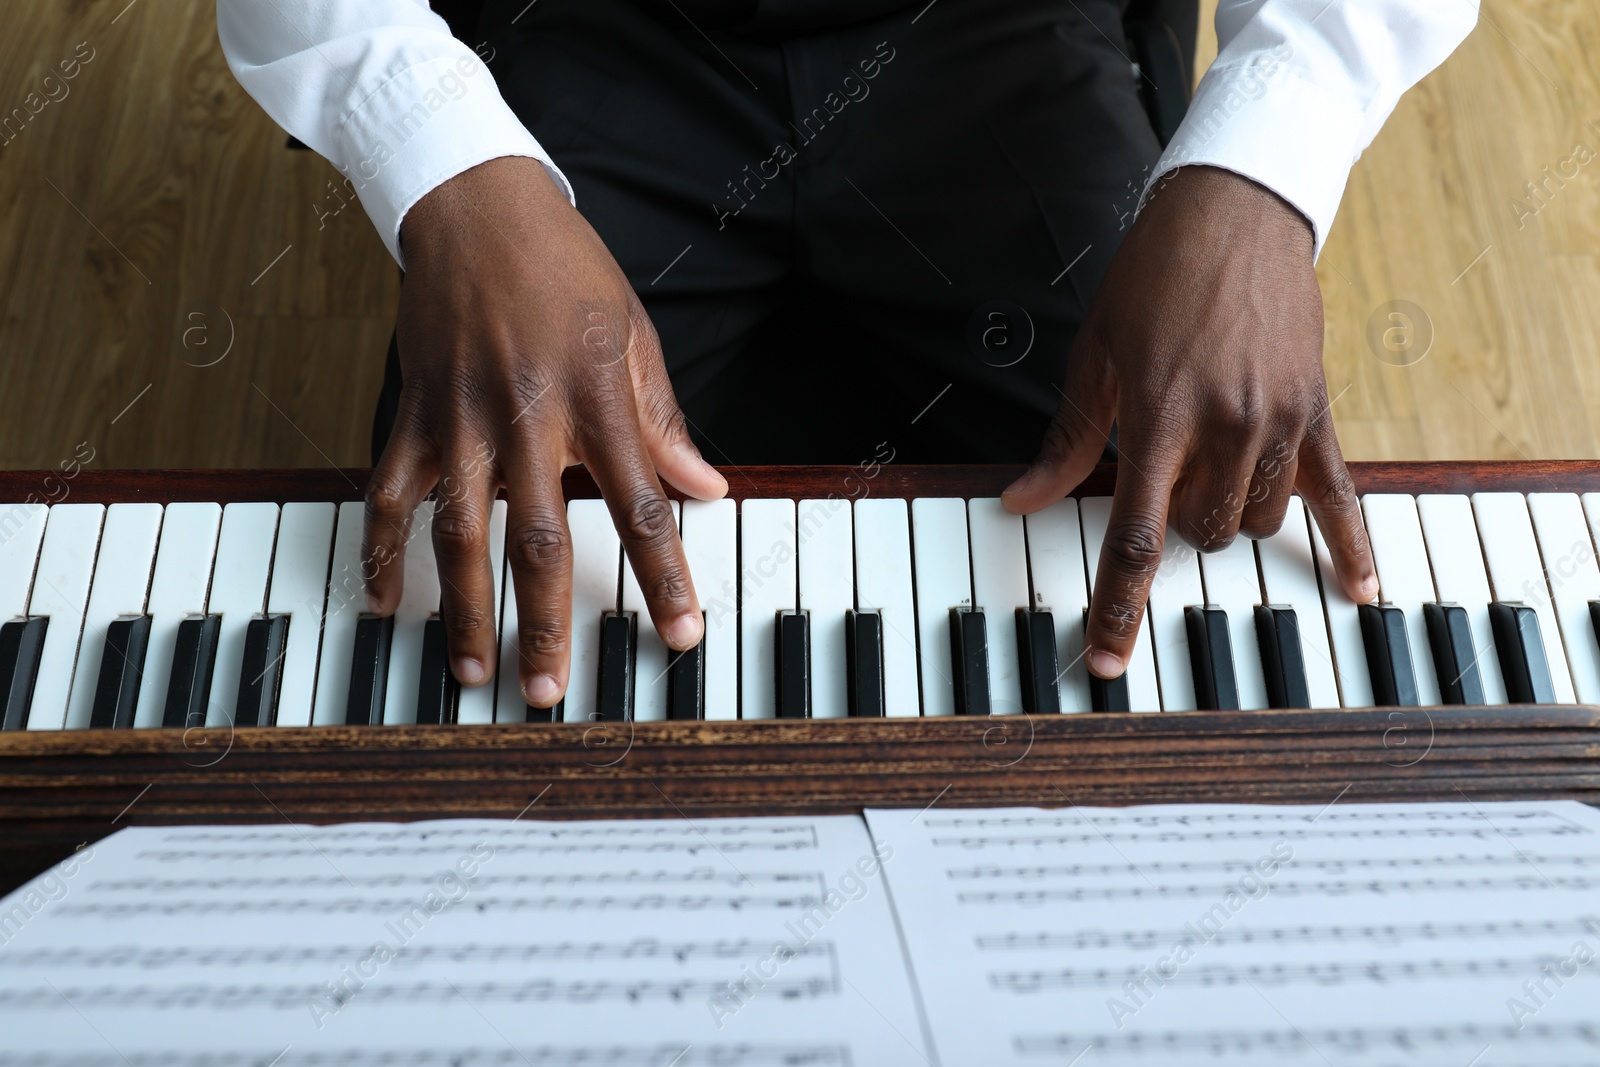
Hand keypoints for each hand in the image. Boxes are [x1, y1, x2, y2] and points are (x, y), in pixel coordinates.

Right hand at [364, 156, 726, 704]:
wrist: (474, 203)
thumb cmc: (565, 267)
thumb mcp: (634, 334)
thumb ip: (664, 421)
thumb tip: (707, 488)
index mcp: (596, 397)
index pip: (641, 507)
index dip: (664, 578)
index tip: (680, 635)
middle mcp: (527, 416)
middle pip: (540, 540)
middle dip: (548, 623)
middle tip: (552, 691)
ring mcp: (460, 419)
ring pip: (459, 534)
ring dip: (462, 610)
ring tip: (469, 671)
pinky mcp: (412, 413)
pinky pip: (388, 495)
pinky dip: (380, 553)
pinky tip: (383, 602)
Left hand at [1002, 165, 1376, 678]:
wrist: (1234, 212)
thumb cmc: (1153, 279)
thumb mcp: (1094, 357)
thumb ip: (1066, 442)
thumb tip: (1021, 502)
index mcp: (1159, 418)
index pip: (1134, 537)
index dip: (1118, 607)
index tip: (1108, 660)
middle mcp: (1226, 428)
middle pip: (1197, 534)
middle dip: (1169, 525)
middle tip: (1157, 480)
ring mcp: (1279, 422)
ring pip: (1250, 520)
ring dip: (1222, 515)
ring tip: (1204, 466)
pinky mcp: (1318, 410)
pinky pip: (1338, 493)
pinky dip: (1350, 544)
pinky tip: (1361, 588)